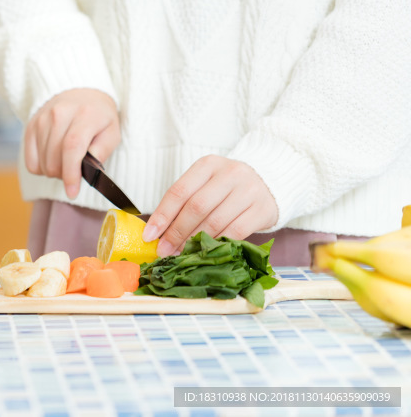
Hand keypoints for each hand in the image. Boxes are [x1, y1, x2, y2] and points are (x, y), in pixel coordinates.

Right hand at [23, 88, 119, 198]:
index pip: (72, 147)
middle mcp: (60, 114)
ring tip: (65, 162)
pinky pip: (30, 161)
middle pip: (54, 159)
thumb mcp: (112, 131)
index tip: (73, 192)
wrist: (79, 92)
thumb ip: (103, 150)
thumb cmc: (99, 117)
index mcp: (85, 115)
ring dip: (54, 172)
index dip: (71, 173)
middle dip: (64, 175)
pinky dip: (41, 167)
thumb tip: (89, 169)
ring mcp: (42, 119)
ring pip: (42, 163)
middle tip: (76, 171)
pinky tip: (52, 159)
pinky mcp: (30, 125)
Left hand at [142, 155, 278, 256]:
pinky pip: (235, 232)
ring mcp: (248, 191)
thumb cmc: (228, 187)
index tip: (149, 235)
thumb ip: (184, 202)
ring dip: (195, 241)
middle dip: (176, 232)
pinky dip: (217, 244)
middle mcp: (229, 174)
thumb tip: (158, 232)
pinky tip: (206, 252)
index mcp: (207, 165)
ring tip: (181, 254)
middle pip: (196, 207)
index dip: (162, 215)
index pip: (179, 191)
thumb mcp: (206, 184)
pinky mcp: (262, 210)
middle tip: (164, 250)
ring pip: (215, 221)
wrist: (270, 182)